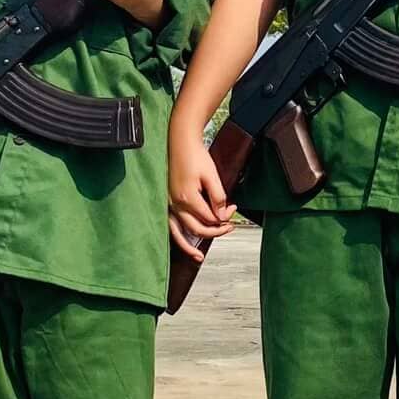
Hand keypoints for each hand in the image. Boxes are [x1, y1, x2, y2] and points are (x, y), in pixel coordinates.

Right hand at [168, 126, 236, 258]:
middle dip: (214, 231)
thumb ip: (217, 197)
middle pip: (196, 228)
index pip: (209, 218)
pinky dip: (178, 235)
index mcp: (187, 198)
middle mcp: (175, 204)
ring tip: (198, 257)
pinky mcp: (166, 201)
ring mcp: (168, 204)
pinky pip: (171, 224)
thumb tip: (221, 215)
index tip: (233, 210)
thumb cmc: (196, 156)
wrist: (179, 141)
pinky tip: (184, 241)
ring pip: (178, 232)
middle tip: (229, 228)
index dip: (224, 219)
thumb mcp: (212, 175)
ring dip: (188, 246)